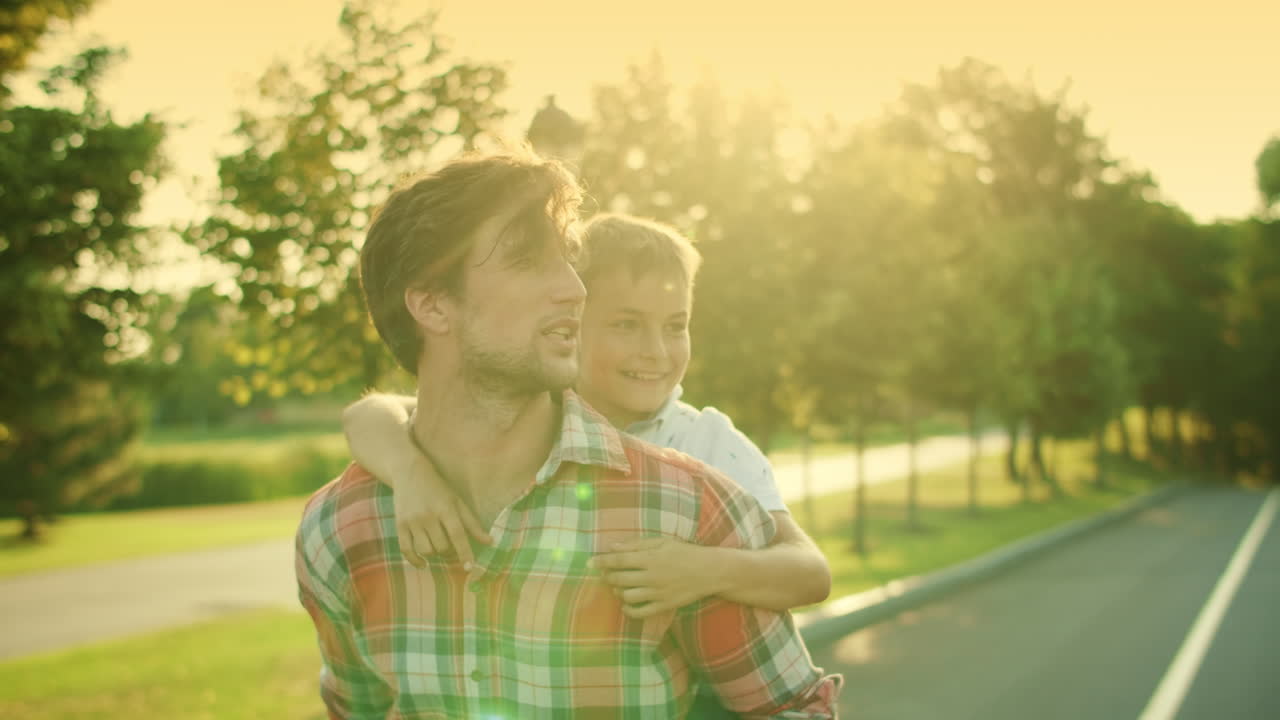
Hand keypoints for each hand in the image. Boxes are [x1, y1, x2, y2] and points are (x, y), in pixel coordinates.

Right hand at [395, 453, 490, 567]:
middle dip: (449, 551)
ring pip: (426, 550)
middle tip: (451, 546)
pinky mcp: (399, 525)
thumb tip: (489, 542)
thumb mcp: (457, 502)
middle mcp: (428, 515)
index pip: (457, 535)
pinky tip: (423, 563)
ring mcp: (412, 521)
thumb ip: (472, 523)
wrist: (409, 472)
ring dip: (434, 554)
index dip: (465, 553)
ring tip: (438, 546)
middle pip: (442, 546)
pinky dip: (415, 560)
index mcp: (446, 508)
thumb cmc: (438, 488)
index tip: (470, 567)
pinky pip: (406, 550)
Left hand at [588, 537, 721, 618]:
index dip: (601, 562)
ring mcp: (657, 593)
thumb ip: (637, 545)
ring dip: (618, 591)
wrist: (709, 571)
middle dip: (608, 576)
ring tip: (619, 586)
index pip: (618, 560)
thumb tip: (612, 547)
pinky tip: (626, 603)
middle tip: (606, 574)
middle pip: (619, 579)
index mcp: (650, 558)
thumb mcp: (662, 542)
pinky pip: (639, 612)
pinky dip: (628, 609)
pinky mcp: (663, 606)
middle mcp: (651, 576)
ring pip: (626, 596)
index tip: (588, 563)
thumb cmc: (685, 552)